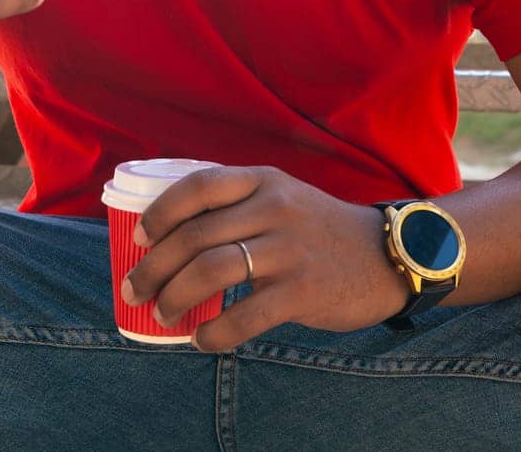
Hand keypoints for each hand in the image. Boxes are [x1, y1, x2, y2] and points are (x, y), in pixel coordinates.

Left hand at [121, 166, 410, 352]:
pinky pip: (245, 315)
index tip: (138, 238)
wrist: (387, 256)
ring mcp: (290, 249)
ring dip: (174, 298)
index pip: (197, 186)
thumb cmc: (319, 230)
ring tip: (162, 316)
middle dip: (153, 267)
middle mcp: (274, 208)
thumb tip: (170, 238)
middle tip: (134, 290)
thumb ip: (237, 206)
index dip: (160, 212)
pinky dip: (214, 333)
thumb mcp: (282, 197)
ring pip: (211, 271)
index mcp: (263, 180)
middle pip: (194, 235)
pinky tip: (201, 340)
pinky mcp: (304, 290)